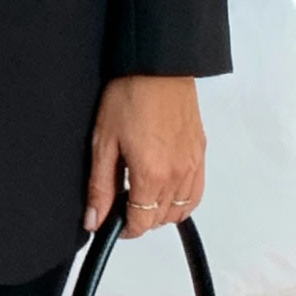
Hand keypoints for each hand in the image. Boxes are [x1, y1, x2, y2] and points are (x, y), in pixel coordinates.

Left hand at [86, 75, 205, 238]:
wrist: (158, 66)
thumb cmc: (129, 96)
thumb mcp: (103, 143)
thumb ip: (100, 187)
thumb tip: (94, 220)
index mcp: (151, 174)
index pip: (140, 222)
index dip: (123, 228)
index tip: (112, 221)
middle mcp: (177, 174)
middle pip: (160, 219)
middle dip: (139, 219)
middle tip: (121, 203)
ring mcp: (193, 165)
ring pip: (181, 209)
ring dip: (160, 211)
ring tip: (142, 195)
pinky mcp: (200, 153)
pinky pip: (196, 192)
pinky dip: (182, 200)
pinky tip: (166, 190)